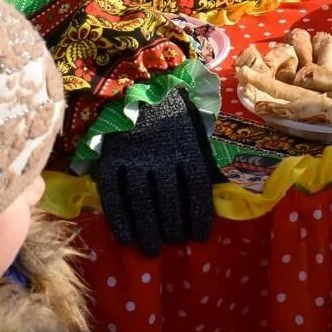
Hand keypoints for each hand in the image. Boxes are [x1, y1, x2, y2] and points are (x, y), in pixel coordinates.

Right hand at [96, 89, 216, 256]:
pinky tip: (126, 237)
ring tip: (152, 250)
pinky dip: (119, 219)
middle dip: (173, 227)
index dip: (199, 215)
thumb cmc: (173, 109)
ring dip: (148, 229)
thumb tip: (219, 188)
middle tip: (174, 244)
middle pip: (168, 200)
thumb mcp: (196, 128)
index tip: (200, 237)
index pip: (196, 188)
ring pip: (142, 201)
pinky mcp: (111, 158)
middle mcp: (161, 155)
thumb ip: (202, 156)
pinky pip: (114, 194)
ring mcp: (134, 157)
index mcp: (187, 146)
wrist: (137, 82)